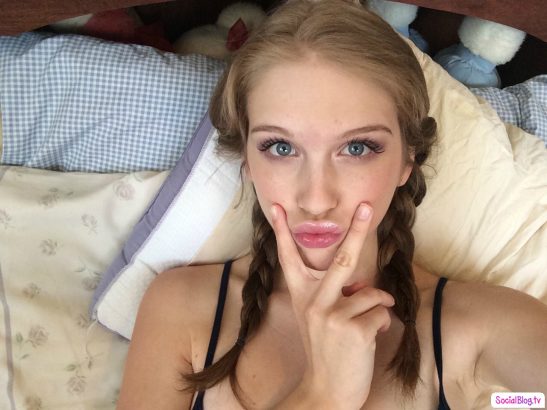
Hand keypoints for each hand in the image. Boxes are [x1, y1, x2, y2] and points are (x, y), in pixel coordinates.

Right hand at [270, 203, 394, 407]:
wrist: (327, 391)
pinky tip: (369, 340)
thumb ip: (333, 295)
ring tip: (363, 328)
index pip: (289, 257)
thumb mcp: (319, 318)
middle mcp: (314, 301)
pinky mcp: (354, 329)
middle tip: (368, 206)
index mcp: (302, 295)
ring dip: (377, 309)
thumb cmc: (327, 350)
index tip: (277, 207)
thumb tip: (362, 284)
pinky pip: (383, 313)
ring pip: (373, 294)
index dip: (283, 231)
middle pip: (342, 258)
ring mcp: (333, 315)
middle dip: (358, 230)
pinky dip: (383, 325)